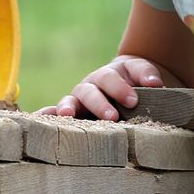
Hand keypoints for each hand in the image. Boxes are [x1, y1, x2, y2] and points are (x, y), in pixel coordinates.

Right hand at [39, 56, 165, 119]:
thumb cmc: (139, 86)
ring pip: (72, 100)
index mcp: (112, 75)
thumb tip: (156, 84)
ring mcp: (79, 98)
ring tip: (67, 116)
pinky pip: (54, 113)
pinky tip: (37, 119)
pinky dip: (45, 115)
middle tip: (113, 116)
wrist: (129, 89)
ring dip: (69, 108)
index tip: (135, 99)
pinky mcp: (71, 113)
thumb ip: (148, 76)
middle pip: (93, 90)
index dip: (122, 87)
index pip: (115, 77)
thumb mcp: (146, 77)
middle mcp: (93, 85)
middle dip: (101, 103)